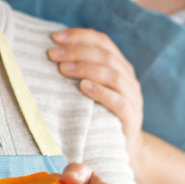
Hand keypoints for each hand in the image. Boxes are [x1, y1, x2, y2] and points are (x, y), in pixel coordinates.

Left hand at [48, 28, 143, 164]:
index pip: (102, 41)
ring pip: (112, 75)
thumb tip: (52, 51)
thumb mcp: (93, 88)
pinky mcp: (131, 116)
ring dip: (85, 68)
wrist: (125, 148)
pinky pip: (118, 101)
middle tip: (52, 54)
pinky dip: (100, 92)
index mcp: (119, 64)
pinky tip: (83, 87)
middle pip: (105, 55)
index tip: (54, 37)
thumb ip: (81, 71)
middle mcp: (128, 76)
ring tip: (62, 69)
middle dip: (76, 51)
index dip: (79, 36)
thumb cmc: (101, 114)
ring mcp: (132, 96)